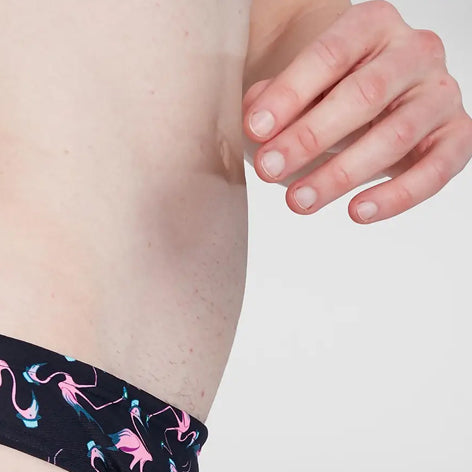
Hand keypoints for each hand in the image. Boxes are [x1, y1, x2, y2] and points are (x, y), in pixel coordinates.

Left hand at [243, 0, 471, 222]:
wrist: (372, 102)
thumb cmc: (327, 93)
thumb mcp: (296, 89)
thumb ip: (272, 100)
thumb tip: (257, 125)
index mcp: (372, 24)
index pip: (330, 54)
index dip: (290, 93)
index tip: (254, 129)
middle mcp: (415, 51)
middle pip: (365, 94)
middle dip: (310, 137)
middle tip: (268, 168)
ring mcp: (440, 93)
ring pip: (396, 135)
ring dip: (342, 174)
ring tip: (298, 201)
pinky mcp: (456, 135)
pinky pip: (437, 168)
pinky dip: (397, 195)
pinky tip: (358, 212)